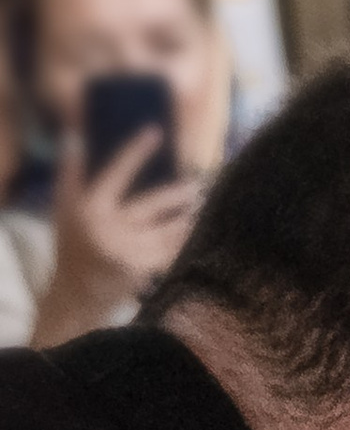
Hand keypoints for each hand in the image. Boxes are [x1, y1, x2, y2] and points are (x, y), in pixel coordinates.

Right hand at [31, 127, 204, 347]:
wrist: (74, 298)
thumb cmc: (72, 249)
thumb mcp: (63, 211)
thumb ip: (70, 175)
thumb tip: (75, 138)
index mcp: (88, 208)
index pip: (115, 172)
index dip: (135, 151)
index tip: (156, 131)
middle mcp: (106, 228)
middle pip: (150, 204)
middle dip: (177, 194)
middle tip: (200, 182)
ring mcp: (125, 251)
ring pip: (166, 230)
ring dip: (188, 218)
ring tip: (206, 205)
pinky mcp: (139, 272)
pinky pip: (170, 252)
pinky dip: (186, 241)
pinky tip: (201, 233)